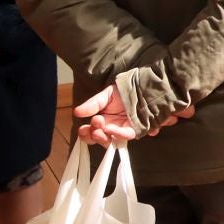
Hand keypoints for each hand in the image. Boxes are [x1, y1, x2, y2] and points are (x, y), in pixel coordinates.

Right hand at [75, 84, 196, 144]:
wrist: (147, 84)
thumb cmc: (126, 90)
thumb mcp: (107, 95)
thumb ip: (93, 104)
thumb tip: (76, 112)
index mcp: (104, 121)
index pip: (91, 132)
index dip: (86, 134)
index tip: (83, 129)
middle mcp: (114, 128)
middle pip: (103, 139)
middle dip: (97, 136)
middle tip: (96, 128)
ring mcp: (128, 129)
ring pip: (117, 139)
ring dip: (111, 136)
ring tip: (108, 129)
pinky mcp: (141, 127)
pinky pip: (133, 134)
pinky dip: (126, 133)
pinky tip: (123, 130)